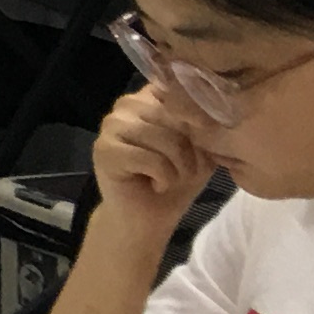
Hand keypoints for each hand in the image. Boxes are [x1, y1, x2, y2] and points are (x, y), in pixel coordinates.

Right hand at [86, 82, 222, 240]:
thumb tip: (209, 113)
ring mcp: (111, 124)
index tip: (202, 146)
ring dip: (180, 168)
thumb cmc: (178, 179)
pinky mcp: (104, 149)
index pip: (185, 94)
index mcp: (151, 95)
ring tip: (171, 179)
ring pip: (166, 139)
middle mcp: (127, 103)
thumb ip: (204, 123)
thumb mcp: (203, 147)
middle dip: (192, 151)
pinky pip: (151, 160)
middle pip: (178, 118)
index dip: (201, 124)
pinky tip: (155, 185)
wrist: (147, 218)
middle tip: (184, 171)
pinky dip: (164, 179)